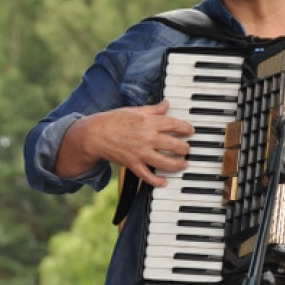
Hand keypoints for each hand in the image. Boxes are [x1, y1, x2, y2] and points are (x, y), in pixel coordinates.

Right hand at [56, 99, 193, 185]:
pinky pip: (148, 176)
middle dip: (185, 148)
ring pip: (166, 162)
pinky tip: (164, 181)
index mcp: (149, 122)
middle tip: (187, 149)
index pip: (175, 125)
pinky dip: (157, 181)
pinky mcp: (133, 164)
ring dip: (178, 164)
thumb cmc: (113, 120)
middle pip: (175, 145)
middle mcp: (148, 137)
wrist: (94, 135)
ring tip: (184, 164)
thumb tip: (167, 103)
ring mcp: (141, 152)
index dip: (186, 128)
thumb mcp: (135, 111)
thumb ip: (153, 109)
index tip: (190, 131)